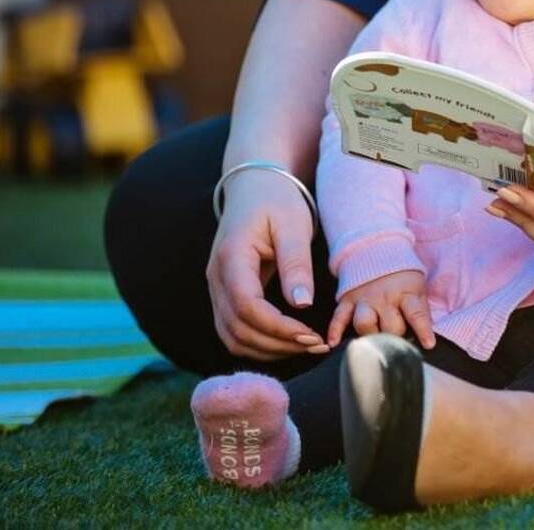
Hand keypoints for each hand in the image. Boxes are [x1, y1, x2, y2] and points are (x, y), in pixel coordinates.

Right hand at [207, 168, 328, 360]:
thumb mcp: (294, 225)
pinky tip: (288, 340)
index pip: (247, 306)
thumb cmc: (277, 199)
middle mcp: (216, 277)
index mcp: (232, 257)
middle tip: (317, 344)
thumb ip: (296, 264)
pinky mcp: (224, 293)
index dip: (278, 327)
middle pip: (238, 329)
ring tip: (306, 345)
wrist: (255, 184)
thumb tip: (302, 304)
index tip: (311, 334)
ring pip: (232, 337)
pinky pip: (233, 331)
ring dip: (268, 349)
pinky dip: (259, 343)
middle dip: (278, 344)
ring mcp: (216, 287)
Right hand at [327, 270, 435, 348]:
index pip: (416, 314)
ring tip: (375, 338)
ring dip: (370, 334)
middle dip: (395, 336)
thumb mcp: (418, 287)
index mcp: (405, 293)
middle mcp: (384, 297)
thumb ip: (421, 310)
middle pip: (389, 326)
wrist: (376, 249)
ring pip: (364, 323)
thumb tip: (426, 338)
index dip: (423, 330)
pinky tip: (334, 343)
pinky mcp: (348, 299)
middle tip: (397, 337)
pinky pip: (339, 317)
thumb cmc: (402, 274)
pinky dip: (335, 330)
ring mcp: (364, 299)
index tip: (428, 344)